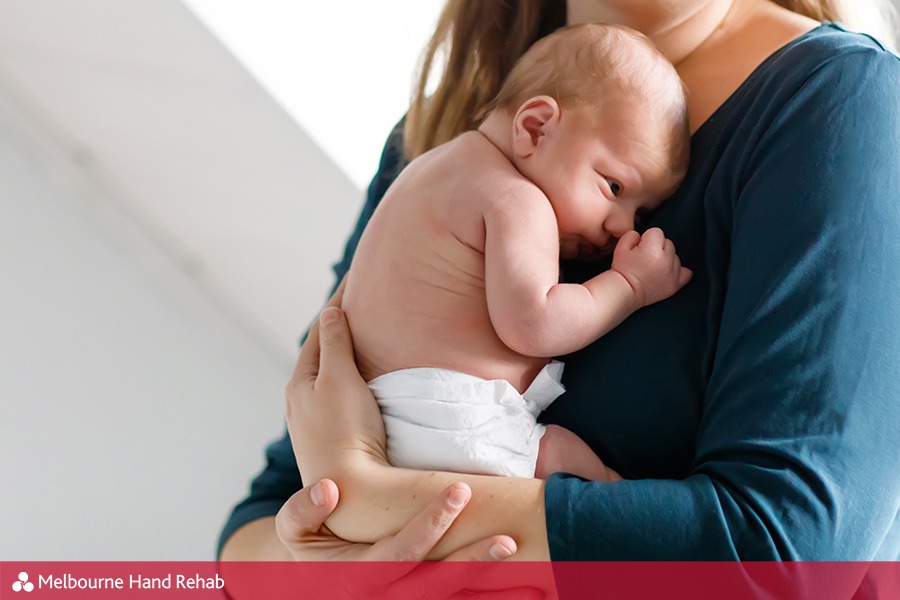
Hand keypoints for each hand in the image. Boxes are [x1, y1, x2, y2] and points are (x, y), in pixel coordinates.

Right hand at [275, 479, 536, 598]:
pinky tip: (527, 595)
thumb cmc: (312, 550)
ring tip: (532, 580)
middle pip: (435, 587)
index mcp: (356, 578)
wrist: (314, 588)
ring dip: (492, 595)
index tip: (459, 491)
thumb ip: (304, 510)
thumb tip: (329, 488)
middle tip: (508, 539)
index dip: (430, 524)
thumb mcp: (295, 529)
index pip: (400, 552)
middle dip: (472, 563)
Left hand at [285, 279, 387, 485]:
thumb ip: (334, 343)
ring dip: (345, 350)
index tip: (355, 278)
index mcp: (300, 381)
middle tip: (361, 301)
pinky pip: (340, 391)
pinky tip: (367, 376)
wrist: (351, 491)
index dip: (337, 303)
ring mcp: (316, 419)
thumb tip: (330, 311)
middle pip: (322, 351)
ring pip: (331, 373)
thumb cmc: (345, 431)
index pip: (320, 330)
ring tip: (366, 333)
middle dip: (338, 325)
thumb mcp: (339, 379)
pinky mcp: (333, 435)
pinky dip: (351, 373)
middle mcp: (301, 400)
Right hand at [610, 228, 692, 307]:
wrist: (625, 291)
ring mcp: (673, 273)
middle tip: (645, 258)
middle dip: (658, 247)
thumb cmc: (622, 270)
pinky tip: (669, 272)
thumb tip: (642, 236)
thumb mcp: (621, 247)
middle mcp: (666, 260)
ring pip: (675, 256)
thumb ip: (633, 235)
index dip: (646, 238)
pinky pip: (687, 273)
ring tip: (653, 267)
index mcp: (652, 249)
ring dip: (667, 258)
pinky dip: (679, 271)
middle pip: (668, 242)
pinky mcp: (676, 284)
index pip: (656, 232)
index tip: (639, 247)